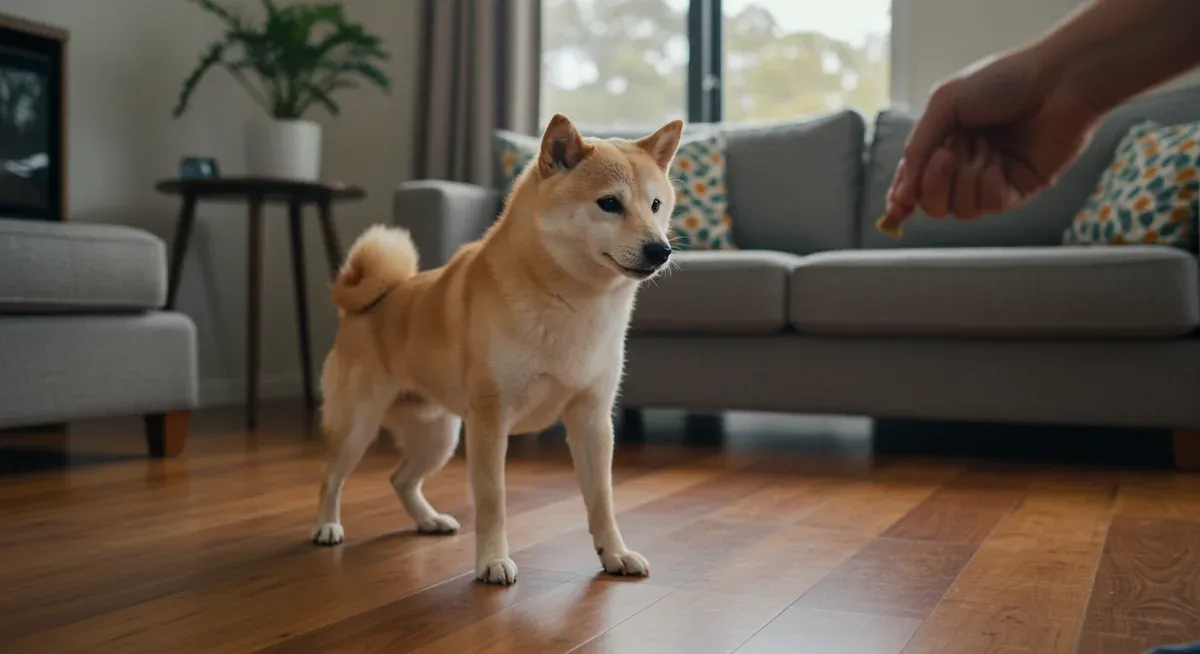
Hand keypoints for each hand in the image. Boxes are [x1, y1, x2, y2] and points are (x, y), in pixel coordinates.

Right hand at [885, 46, 1102, 223]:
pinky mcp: (1018, 191)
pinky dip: (990, 182)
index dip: (903, 195)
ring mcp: (991, 180)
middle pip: (933, 204)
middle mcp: (965, 165)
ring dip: (965, 178)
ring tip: (986, 147)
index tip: (897, 204)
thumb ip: (917, 148)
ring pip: (959, 209)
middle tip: (946, 156)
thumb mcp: (944, 104)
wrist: (1057, 81)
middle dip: (933, 185)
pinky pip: (989, 205)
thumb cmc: (1003, 82)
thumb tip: (902, 195)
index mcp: (944, 142)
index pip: (915, 181)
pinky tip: (1003, 158)